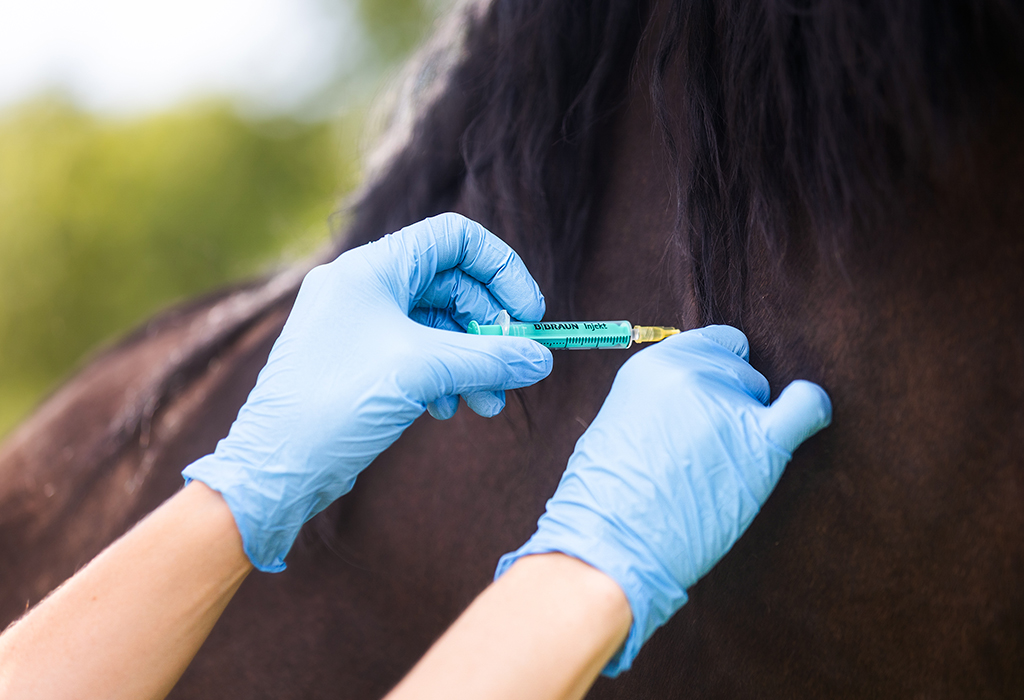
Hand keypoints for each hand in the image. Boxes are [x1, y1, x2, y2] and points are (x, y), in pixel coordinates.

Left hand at [184, 213, 552, 571]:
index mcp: (372, 268)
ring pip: (438, 326)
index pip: (454, 239)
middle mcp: (364, 286)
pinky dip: (444, 375)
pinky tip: (448, 408)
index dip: (501, 270)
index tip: (529, 314)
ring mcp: (359, 324)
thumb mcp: (423, 373)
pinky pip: (417, 353)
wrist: (274, 468)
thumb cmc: (336, 404)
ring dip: (472, 361)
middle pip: (452, 285)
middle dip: (490, 329)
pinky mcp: (359, 359)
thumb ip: (489, 358)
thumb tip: (541, 359)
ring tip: (488, 403)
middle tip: (516, 368)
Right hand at [495, 325, 831, 674]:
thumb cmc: (609, 497)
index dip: (715, 373)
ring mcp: (726, 406)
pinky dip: (810, 408)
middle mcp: (691, 375)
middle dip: (729, 402)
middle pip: (740, 369)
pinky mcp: (759, 445)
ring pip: (762, 395)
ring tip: (716, 467)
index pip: (713, 343)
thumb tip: (697, 398)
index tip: (705, 402)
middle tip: (702, 448)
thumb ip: (659, 399)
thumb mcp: (620, 422)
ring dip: (747, 425)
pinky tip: (805, 418)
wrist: (613, 542)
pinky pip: (804, 406)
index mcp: (653, 365)